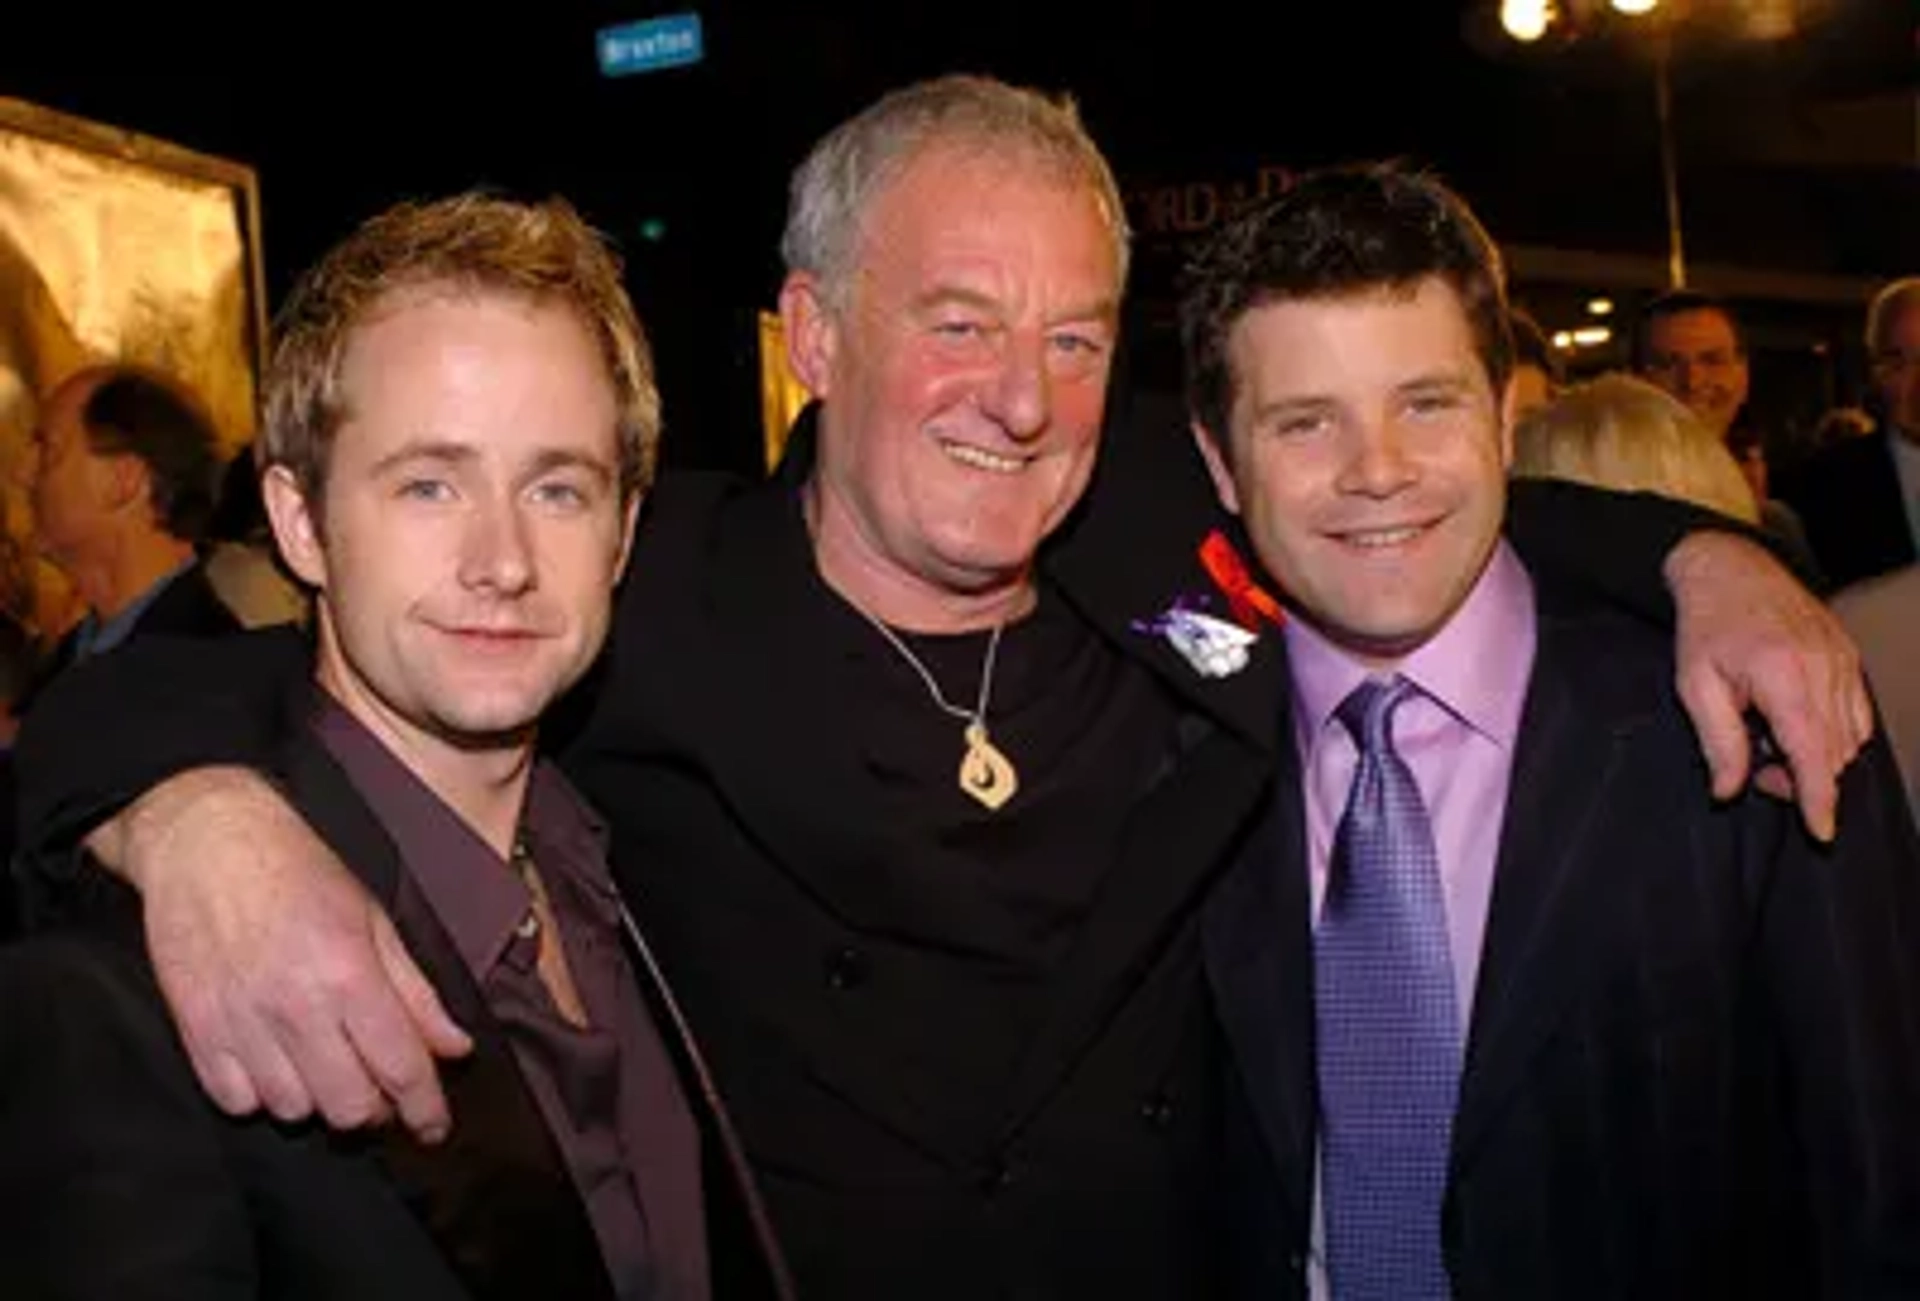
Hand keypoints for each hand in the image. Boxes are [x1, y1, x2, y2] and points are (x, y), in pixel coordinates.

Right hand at [93, 767, 472, 1139]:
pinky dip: (261, 1095)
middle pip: (349, 1108)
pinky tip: (275, 1062)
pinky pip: (236, 1101)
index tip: (434, 1127)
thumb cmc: (299, 870)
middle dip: (375, 1109)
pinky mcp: (196, 1032)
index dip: (426, 1109)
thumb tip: (455, 1049)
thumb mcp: (375, 919)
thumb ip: (416, 992)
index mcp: (350, 976)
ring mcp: (241, 1025)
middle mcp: (296, 1010)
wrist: (207, 841)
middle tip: (378, 1088)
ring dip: (318, 1100)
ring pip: (293, 1111)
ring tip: (323, 1063)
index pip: (401, 1069)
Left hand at [1665, 532, 1872, 839]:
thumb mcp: (1695, 685)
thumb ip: (1718, 742)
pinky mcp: (1851, 658)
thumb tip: (1729, 790)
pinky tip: (1796, 725)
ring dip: (1817, 758)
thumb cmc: (1707, 625)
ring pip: (1851, 738)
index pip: (1813, 753)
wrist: (1732, 569)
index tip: (1822, 831)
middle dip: (1802, 779)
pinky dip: (1834, 735)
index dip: (1819, 798)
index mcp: (1784, 676)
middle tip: (1757, 769)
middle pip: (1834, 752)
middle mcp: (1825, 669)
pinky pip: (1858, 715)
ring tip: (1770, 741)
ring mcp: (1844, 662)